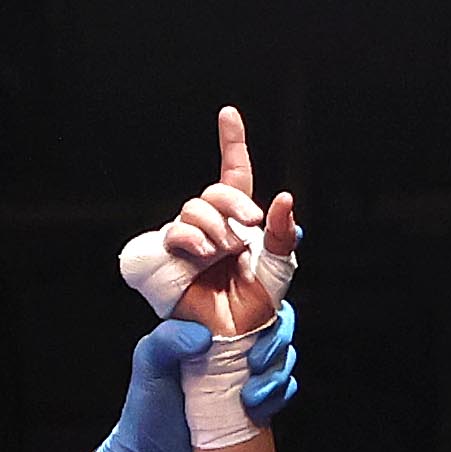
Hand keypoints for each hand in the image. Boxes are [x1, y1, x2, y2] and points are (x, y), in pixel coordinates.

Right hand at [122, 105, 301, 334]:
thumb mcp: (278, 265)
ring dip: (213, 226)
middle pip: (214, 191)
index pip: (233, 175)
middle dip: (233, 203)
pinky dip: (189, 236)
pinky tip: (202, 251)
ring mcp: (189, 242)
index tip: (228, 115)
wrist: (234, 336)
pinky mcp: (168, 258)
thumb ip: (282, 231)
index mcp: (238, 222)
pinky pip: (173, 231)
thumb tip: (283, 197)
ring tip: (222, 251)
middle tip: (247, 226)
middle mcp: (212, 227)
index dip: (231, 143)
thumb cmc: (255, 307)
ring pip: (194, 208)